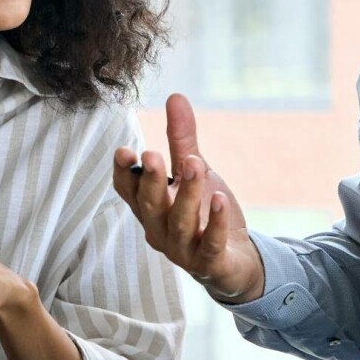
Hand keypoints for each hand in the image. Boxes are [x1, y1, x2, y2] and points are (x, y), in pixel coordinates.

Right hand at [113, 93, 264, 302]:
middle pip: (150, 207)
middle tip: (152, 155)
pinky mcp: (210, 264)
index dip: (124, 173)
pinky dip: (215, 223)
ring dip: (186, 194)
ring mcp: (183, 250)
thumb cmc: (205, 212)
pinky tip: (221, 199)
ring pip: (180, 223)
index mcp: (150, 207)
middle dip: (150, 181)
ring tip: (195, 165)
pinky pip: (210, 244)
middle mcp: (160, 230)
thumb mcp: (194, 170)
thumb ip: (182, 139)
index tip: (125, 151)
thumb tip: (175, 95)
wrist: (236, 260)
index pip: (128, 191)